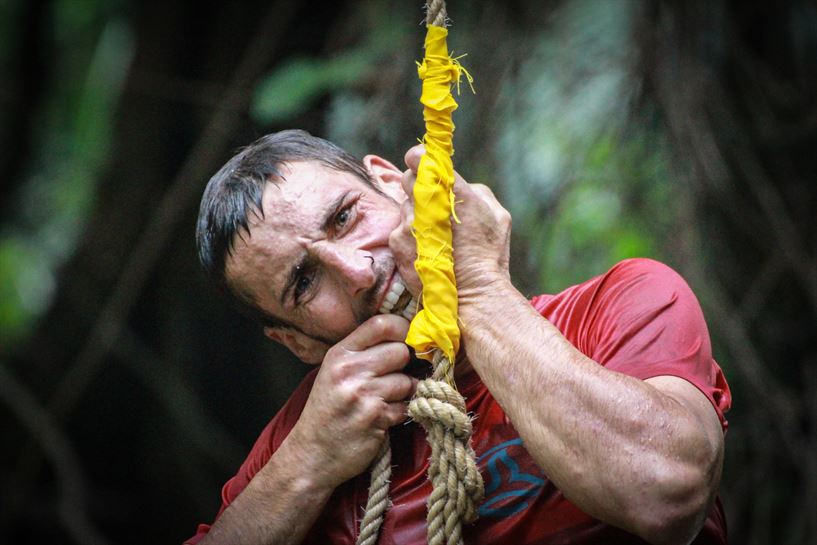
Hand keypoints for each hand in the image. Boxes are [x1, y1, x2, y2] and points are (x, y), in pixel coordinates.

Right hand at [287, 314, 416, 489]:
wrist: (310, 455)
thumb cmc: (326, 412)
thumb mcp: (334, 372)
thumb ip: (362, 352)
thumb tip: (404, 338)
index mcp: (340, 354)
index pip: (382, 324)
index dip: (403, 329)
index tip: (407, 340)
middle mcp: (350, 370)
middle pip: (400, 351)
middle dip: (404, 365)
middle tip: (393, 377)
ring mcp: (363, 395)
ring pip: (407, 381)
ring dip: (404, 392)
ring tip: (386, 401)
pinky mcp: (376, 419)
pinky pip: (406, 406)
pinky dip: (401, 412)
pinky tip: (384, 417)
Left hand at [389, 144, 511, 303]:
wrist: (471, 296)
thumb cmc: (489, 256)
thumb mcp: (497, 216)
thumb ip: (474, 191)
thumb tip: (456, 185)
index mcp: (455, 190)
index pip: (420, 160)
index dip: (419, 160)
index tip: (421, 163)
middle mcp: (427, 202)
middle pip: (409, 180)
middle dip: (418, 188)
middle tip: (432, 204)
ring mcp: (409, 223)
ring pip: (404, 206)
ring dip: (415, 216)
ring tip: (434, 237)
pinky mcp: (398, 243)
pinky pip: (399, 230)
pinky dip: (409, 237)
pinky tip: (425, 251)